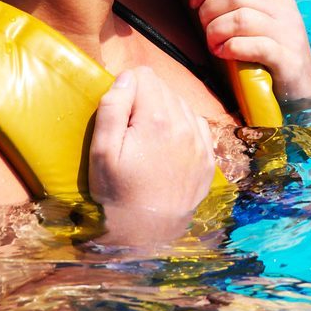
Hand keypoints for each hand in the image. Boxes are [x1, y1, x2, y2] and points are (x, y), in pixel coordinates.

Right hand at [87, 67, 215, 245]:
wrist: (146, 234)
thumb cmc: (118, 194)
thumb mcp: (102, 152)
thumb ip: (112, 107)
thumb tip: (126, 77)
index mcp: (158, 120)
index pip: (143, 75)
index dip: (126, 90)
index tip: (119, 115)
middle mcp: (186, 126)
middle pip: (163, 88)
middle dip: (144, 100)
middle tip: (129, 132)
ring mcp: (201, 143)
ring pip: (181, 105)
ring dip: (163, 113)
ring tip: (146, 142)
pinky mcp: (208, 160)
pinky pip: (196, 126)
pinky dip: (181, 129)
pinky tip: (166, 147)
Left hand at [189, 0, 310, 101]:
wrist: (301, 85)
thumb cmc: (272, 47)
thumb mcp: (262, 12)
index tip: (193, 2)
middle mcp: (285, 7)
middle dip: (209, 10)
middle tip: (204, 28)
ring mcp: (289, 33)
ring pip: (241, 18)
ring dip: (216, 31)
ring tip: (212, 44)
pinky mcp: (288, 59)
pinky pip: (254, 46)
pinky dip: (231, 48)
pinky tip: (223, 54)